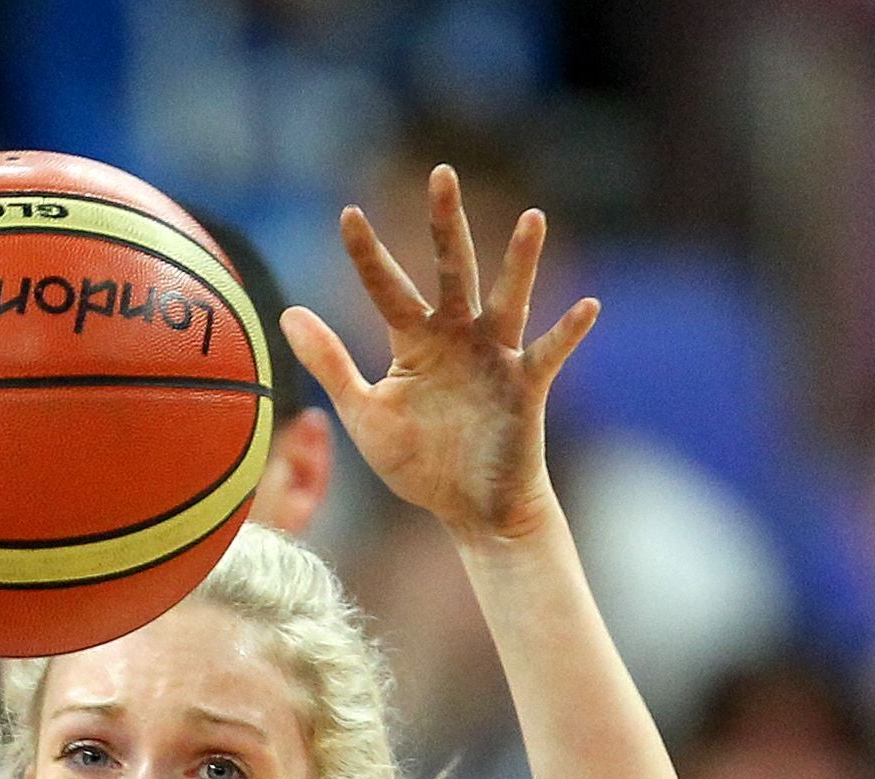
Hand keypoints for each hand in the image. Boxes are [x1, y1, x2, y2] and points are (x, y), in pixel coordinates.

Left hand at [279, 165, 597, 543]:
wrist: (468, 507)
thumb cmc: (419, 461)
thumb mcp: (364, 412)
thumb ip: (330, 363)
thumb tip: (288, 312)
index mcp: (415, 340)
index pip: (387, 287)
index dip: (368, 254)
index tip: (348, 213)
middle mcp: (459, 335)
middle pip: (452, 269)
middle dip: (446, 224)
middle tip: (442, 174)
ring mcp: (496, 355)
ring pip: (508, 297)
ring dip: (520, 261)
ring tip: (532, 218)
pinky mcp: (526, 385)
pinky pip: (549, 352)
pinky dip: (567, 331)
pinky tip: (586, 306)